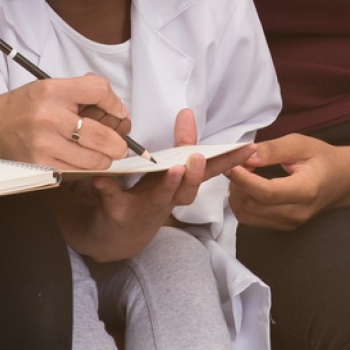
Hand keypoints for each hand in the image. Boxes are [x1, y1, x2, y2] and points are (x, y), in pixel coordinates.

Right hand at [0, 75, 129, 169]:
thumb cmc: (22, 106)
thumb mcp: (48, 87)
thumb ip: (79, 90)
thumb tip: (112, 103)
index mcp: (53, 90)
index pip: (98, 91)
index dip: (114, 103)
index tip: (118, 112)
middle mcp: (49, 116)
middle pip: (101, 134)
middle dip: (118, 143)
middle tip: (120, 146)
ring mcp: (44, 143)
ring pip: (93, 159)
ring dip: (104, 159)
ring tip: (102, 155)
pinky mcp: (40, 165)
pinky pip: (76, 172)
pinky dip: (86, 169)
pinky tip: (83, 162)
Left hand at [56, 108, 244, 261]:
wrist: (118, 237)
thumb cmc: (148, 197)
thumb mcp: (168, 170)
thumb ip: (179, 144)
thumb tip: (187, 112)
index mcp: (181, 186)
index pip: (209, 171)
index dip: (230, 160)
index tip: (247, 147)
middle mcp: (168, 199)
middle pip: (187, 190)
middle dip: (194, 174)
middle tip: (197, 157)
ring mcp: (144, 208)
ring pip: (160, 197)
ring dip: (168, 185)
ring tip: (173, 169)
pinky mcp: (118, 213)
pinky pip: (113, 200)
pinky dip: (108, 189)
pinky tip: (102, 179)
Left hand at [228, 133, 349, 229]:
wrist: (344, 180)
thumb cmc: (323, 158)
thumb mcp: (300, 144)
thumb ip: (273, 150)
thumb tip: (246, 155)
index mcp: (305, 191)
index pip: (266, 192)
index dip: (243, 179)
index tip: (230, 163)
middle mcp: (297, 213)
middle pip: (253, 206)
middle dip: (236, 184)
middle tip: (235, 162)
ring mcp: (290, 224)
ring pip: (248, 215)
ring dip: (236, 194)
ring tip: (241, 173)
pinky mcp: (283, 227)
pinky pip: (252, 219)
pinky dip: (242, 202)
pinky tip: (247, 185)